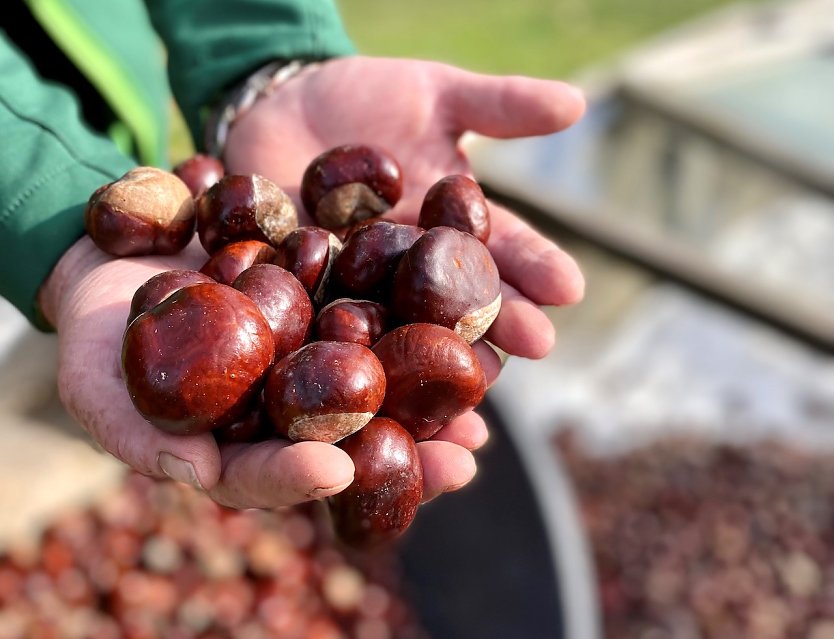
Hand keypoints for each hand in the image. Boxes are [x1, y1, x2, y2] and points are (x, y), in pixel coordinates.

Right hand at [39, 234, 486, 508]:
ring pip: (376, 382)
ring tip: (485, 399)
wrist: (116, 258)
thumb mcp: (99, 384)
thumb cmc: (98, 336)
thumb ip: (143, 434)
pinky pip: (377, 310)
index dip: (302, 476)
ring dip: (430, 392)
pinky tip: (462, 312)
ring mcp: (312, 353)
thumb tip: (199, 475)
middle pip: (348, 440)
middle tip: (462, 458)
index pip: (272, 473)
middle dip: (406, 451)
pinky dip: (415, 314)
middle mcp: (287, 407)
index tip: (339, 470)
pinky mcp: (328, 300)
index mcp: (237, 443)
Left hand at [225, 55, 586, 485]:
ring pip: (403, 318)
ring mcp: (358, 280)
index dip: (534, 266)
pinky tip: (373, 362)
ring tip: (477, 373)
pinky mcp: (302, 284)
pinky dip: (346, 336)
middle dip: (500, 318)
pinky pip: (323, 310)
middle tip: (540, 344)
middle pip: (459, 295)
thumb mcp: (438, 94)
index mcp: (449, 224)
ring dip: (437, 345)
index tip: (570, 288)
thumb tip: (577, 102)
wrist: (283, 102)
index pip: (500, 248)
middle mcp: (411, 264)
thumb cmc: (366, 99)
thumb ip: (500, 105)